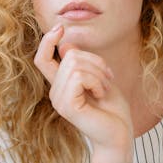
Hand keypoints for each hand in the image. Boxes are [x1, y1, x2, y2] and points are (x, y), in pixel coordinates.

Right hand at [34, 25, 132, 162]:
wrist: (119, 135)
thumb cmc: (112, 109)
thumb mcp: (99, 78)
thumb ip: (82, 63)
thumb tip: (66, 45)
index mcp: (60, 85)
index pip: (43, 59)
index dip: (47, 41)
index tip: (60, 28)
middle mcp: (55, 92)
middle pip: (69, 55)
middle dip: (95, 61)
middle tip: (108, 78)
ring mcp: (59, 100)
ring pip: (75, 64)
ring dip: (98, 73)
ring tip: (104, 88)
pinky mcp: (67, 106)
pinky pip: (80, 77)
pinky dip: (97, 82)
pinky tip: (101, 95)